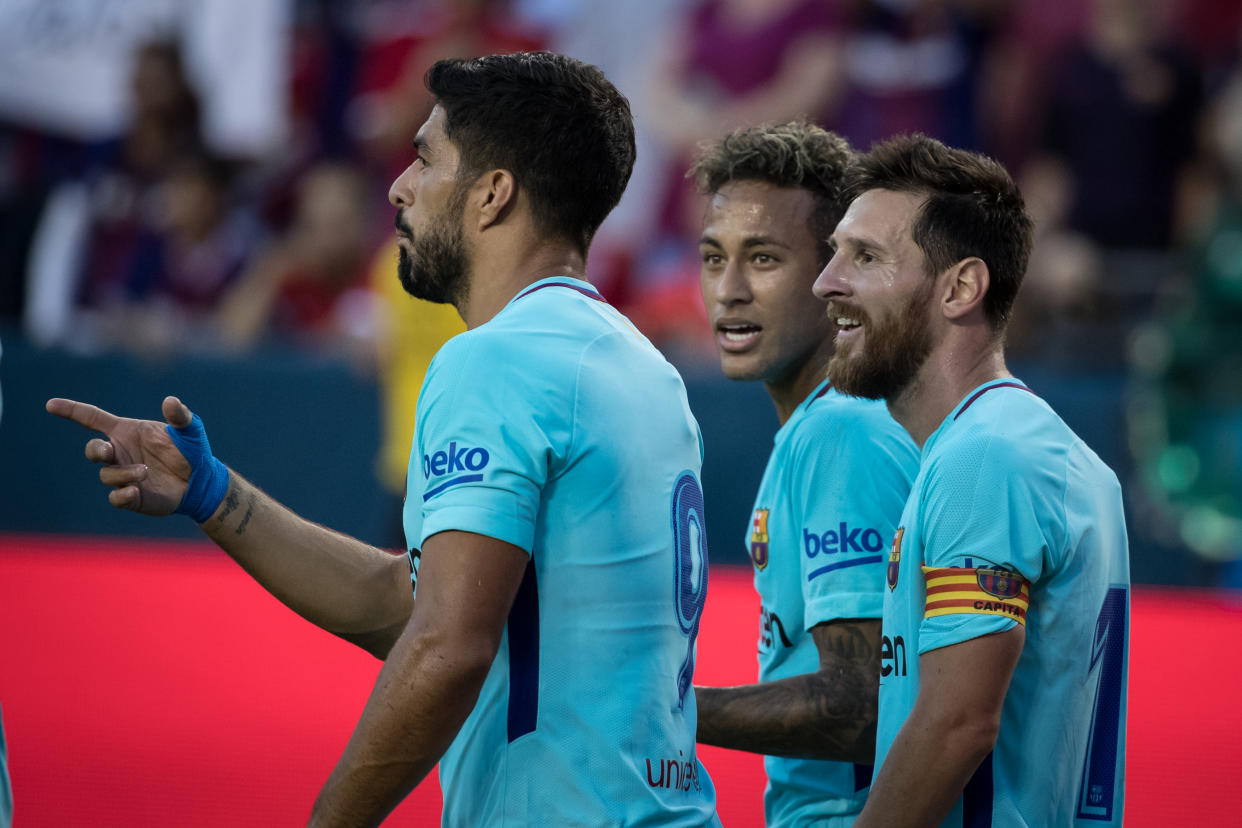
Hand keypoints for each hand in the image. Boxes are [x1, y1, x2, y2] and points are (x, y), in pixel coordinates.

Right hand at [46, 396, 195, 515]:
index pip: (92, 419)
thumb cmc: (190, 450)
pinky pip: (116, 498)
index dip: (72, 410)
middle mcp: (121, 453)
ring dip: (123, 473)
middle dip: (95, 450)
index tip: (51, 404)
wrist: (202, 480)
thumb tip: (170, 401)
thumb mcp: (190, 430)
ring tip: (145, 472)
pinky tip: (135, 490)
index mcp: (127, 432)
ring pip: (107, 475)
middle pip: (93, 450)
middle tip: (108, 452)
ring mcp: (124, 475)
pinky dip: (122, 495)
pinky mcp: (132, 496)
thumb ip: (180, 416)